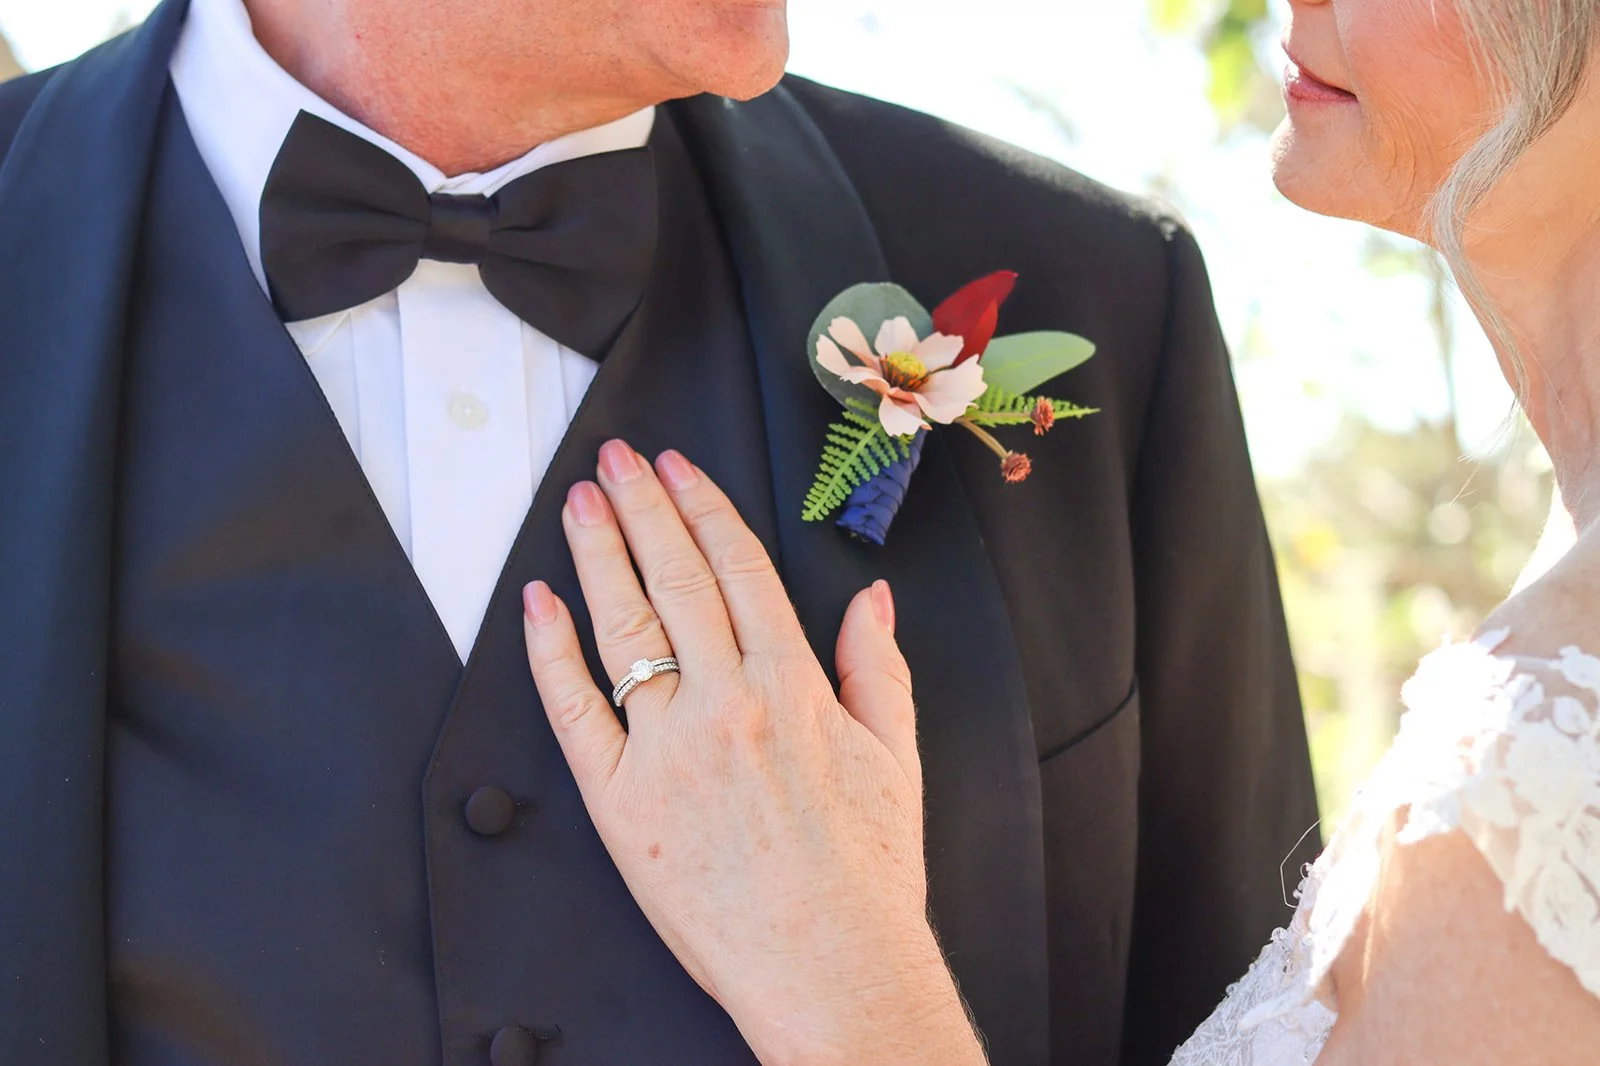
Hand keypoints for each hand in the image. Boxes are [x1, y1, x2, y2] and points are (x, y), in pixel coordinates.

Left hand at [521, 440, 985, 1065]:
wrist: (830, 967)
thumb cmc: (866, 874)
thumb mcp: (897, 757)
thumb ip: (877, 666)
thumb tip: (871, 599)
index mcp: (794, 687)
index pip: (738, 567)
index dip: (703, 506)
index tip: (678, 467)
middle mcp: (728, 704)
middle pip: (675, 578)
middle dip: (643, 506)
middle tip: (617, 458)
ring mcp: (667, 750)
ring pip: (624, 626)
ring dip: (599, 553)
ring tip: (581, 502)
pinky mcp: (619, 801)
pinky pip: (575, 710)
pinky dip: (552, 651)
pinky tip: (540, 602)